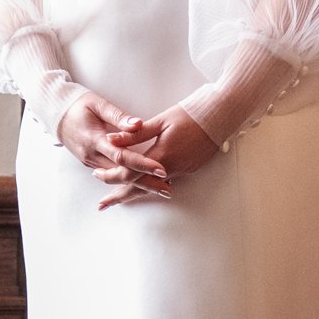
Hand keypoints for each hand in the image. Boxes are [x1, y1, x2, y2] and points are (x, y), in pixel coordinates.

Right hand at [56, 93, 170, 200]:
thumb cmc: (77, 104)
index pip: (123, 157)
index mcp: (95, 140)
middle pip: (122, 174)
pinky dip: (127, 180)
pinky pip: (111, 175)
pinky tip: (143, 182)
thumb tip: (138, 124)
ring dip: (138, 184)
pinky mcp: (90, 162)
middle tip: (168, 187)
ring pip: (117, 178)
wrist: (54, 112)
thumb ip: (118, 116)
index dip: (143, 164)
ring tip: (161, 187)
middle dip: (146, 182)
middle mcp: (92, 155)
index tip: (162, 169)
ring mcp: (89, 161)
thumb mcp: (97, 104)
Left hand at [93, 104, 218, 208]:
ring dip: (135, 191)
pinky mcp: (190, 168)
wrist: (220, 116)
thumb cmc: (190, 114)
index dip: (112, 176)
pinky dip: (152, 185)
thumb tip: (111, 140)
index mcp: (161, 155)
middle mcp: (171, 168)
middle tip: (103, 204)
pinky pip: (166, 181)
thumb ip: (135, 134)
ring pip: (153, 187)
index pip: (130, 173)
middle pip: (140, 188)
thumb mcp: (160, 121)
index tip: (97, 177)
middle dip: (120, 196)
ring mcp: (182, 170)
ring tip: (119, 196)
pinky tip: (144, 184)